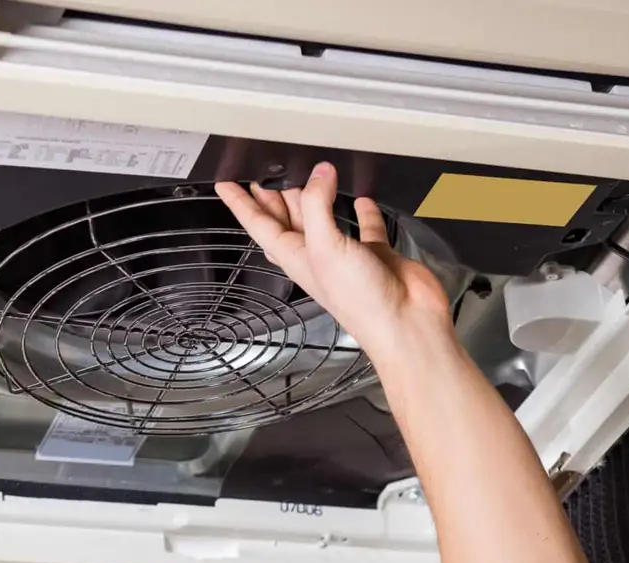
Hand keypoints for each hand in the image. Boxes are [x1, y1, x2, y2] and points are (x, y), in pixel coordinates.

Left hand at [215, 162, 454, 358]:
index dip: (241, 203)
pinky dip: (362, 212)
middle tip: (264, 174)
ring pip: (323, 219)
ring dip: (314, 199)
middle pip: (288, 219)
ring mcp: (345, 254)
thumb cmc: (360, 302)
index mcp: (296, 256)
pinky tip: (360, 200)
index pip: (259, 224)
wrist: (404, 323)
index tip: (225, 185)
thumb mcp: (325, 247)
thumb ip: (317, 205)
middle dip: (274, 197)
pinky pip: (365, 227)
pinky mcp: (374, 253)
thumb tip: (318, 173)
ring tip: (307, 176)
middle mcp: (317, 255)